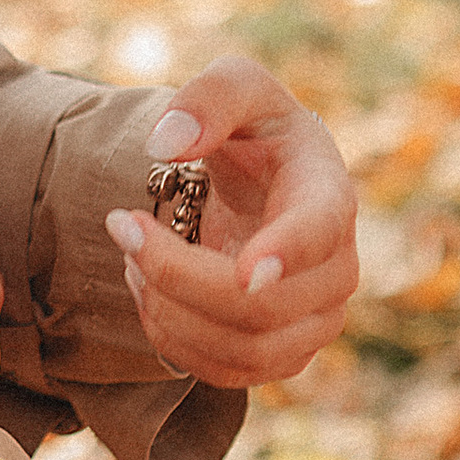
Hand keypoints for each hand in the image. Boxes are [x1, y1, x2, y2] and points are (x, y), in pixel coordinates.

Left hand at [104, 56, 358, 388]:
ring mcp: (316, 321)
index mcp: (329, 196)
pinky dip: (172, 339)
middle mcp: (337, 270)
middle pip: (262, 307)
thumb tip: (166, 142)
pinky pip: (226, 373)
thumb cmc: (253, 129)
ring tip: (132, 255)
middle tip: (121, 225)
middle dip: (174, 274)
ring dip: (166, 309)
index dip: (286, 256)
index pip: (319, 234)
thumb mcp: (235, 86)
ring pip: (241, 349)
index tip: (246, 273)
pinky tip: (148, 290)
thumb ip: (208, 98)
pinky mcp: (283, 353)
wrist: (264, 179)